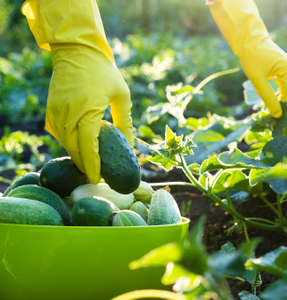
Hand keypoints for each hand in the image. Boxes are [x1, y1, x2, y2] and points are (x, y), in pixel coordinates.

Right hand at [46, 45, 133, 182]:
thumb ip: (125, 123)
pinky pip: (59, 134)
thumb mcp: (122, 96)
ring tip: (92, 162)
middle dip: (86, 165)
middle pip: (75, 150)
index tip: (99, 179)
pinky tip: (81, 144)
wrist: (77, 52)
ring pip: (65, 144)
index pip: (88, 148)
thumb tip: (130, 146)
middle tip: (99, 175)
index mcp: (88, 112)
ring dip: (78, 154)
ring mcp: (55, 114)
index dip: (93, 166)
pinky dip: (69, 142)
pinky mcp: (50, 111)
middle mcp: (68, 115)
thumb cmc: (104, 73)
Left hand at [208, 0, 286, 117]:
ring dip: (282, 99)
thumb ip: (268, 98)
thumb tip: (277, 115)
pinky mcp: (284, 67)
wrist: (248, 39)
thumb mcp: (258, 81)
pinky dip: (281, 92)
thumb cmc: (251, 58)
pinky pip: (285, 83)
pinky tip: (273, 100)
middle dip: (284, 105)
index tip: (277, 122)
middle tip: (275, 120)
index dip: (284, 109)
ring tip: (274, 112)